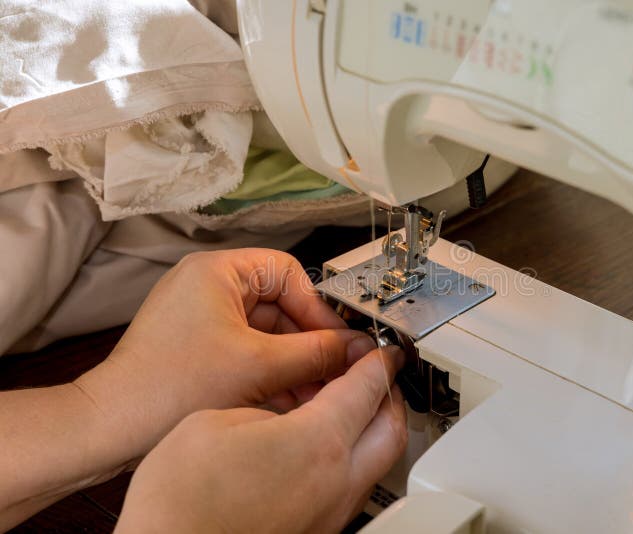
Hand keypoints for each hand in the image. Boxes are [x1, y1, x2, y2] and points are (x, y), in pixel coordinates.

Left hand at [74, 248, 377, 461]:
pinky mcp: (199, 349)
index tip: (340, 340)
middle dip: (308, 344)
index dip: (319, 309)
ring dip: (294, 364)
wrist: (112, 428)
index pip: (290, 274)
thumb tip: (357, 347)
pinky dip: (272, 374)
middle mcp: (208, 287)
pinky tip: (290, 401)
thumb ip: (317, 354)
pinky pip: (249, 353)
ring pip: (267, 335)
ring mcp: (202, 319)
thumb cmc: (166, 387)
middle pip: (281, 307)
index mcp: (217, 271)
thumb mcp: (259, 367)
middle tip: (333, 370)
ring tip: (314, 393)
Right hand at [115, 346, 407, 533]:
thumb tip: (287, 411)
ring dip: (369, 430)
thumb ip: (267, 408)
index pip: (368, 389)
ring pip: (376, 463)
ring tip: (343, 409)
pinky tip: (316, 449)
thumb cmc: (179, 503)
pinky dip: (347, 460)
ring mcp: (329, 514)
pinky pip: (350, 487)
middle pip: (390, 429)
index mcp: (316, 443)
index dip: (378, 361)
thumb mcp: (216, 422)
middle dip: (389, 396)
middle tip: (376, 377)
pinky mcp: (316, 532)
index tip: (383, 351)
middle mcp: (335, 482)